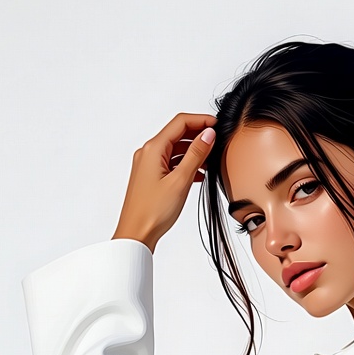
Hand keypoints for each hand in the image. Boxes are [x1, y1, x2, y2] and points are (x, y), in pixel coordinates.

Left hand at [112, 113, 217, 252]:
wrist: (136, 234)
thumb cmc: (152, 211)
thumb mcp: (180, 180)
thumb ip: (195, 155)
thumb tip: (208, 134)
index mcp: (153, 149)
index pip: (180, 123)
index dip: (200, 120)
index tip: (217, 124)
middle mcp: (148, 153)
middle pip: (177, 134)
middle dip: (198, 135)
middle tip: (217, 142)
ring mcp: (149, 165)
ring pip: (175, 149)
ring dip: (193, 151)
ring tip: (211, 161)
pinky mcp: (151, 177)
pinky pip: (171, 163)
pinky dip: (186, 164)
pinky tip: (199, 174)